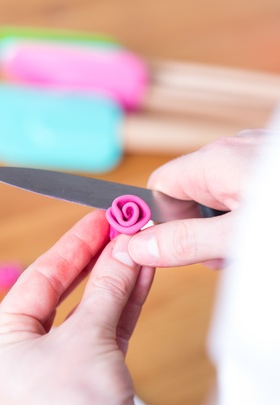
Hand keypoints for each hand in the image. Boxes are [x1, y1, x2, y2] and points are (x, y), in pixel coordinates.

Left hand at [0, 210, 153, 404]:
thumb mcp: (89, 339)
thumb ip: (107, 289)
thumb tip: (123, 250)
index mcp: (3, 342)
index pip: (41, 277)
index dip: (74, 245)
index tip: (99, 221)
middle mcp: (27, 352)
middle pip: (67, 290)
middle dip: (97, 258)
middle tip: (120, 229)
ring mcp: (61, 363)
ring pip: (92, 306)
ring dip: (117, 276)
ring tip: (137, 246)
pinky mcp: (91, 372)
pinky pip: (108, 326)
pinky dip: (126, 301)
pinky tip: (141, 275)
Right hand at [128, 129, 267, 267]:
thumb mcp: (238, 235)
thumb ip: (188, 242)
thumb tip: (138, 246)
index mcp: (213, 160)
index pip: (159, 186)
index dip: (159, 220)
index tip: (172, 248)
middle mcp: (229, 150)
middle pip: (187, 194)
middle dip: (196, 229)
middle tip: (219, 255)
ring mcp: (250, 155)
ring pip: (214, 195)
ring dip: (220, 225)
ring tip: (244, 246)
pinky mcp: (266, 165)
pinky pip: (238, 190)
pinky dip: (240, 214)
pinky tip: (258, 231)